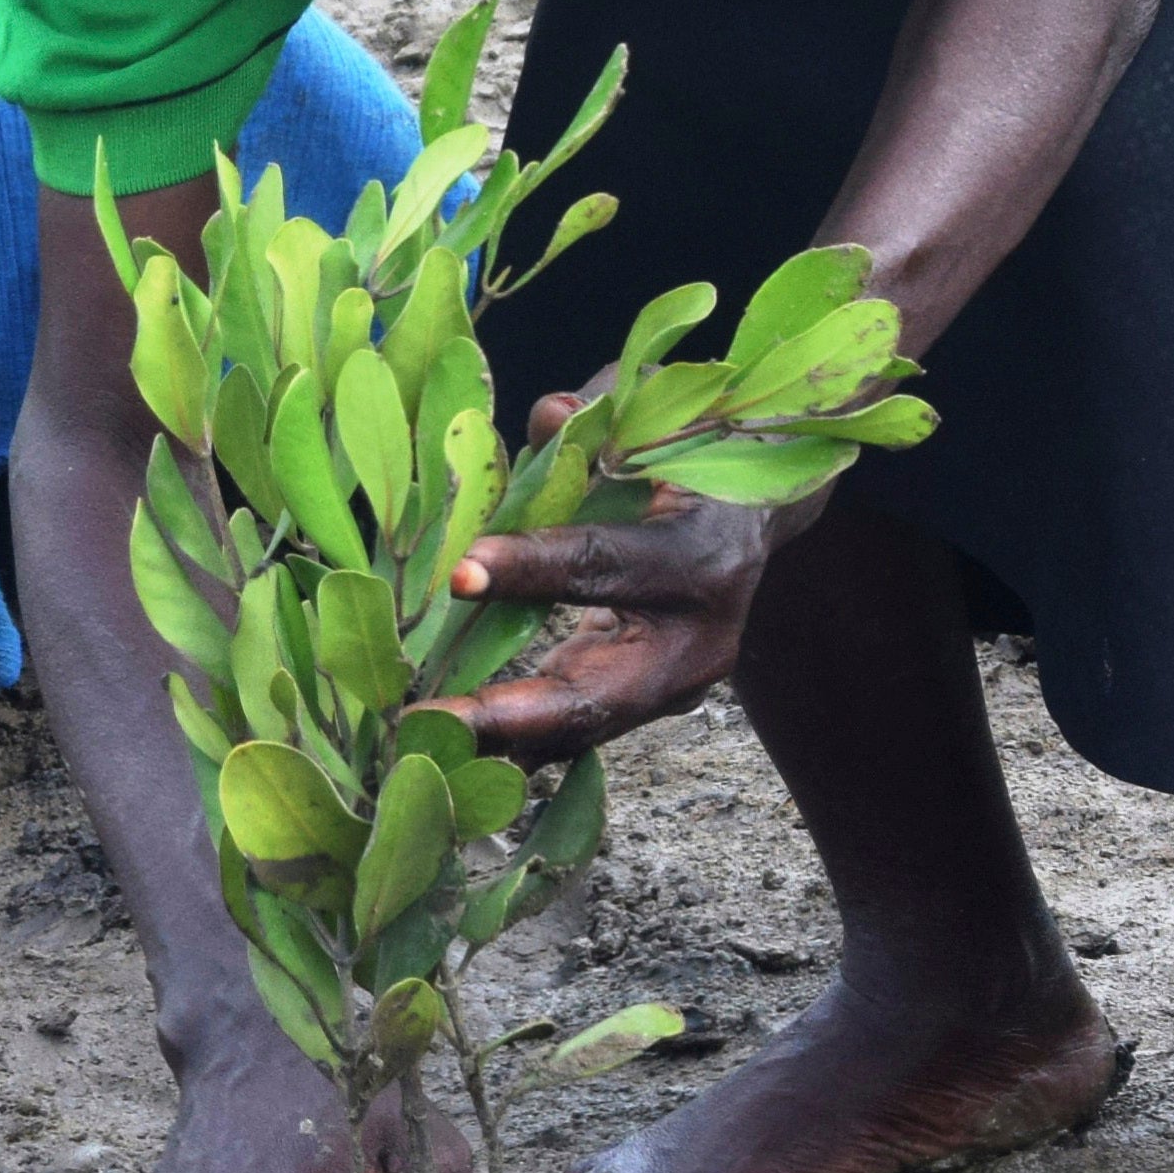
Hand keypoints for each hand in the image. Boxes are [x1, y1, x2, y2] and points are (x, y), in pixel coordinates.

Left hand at [427, 390, 799, 763]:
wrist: (751, 516)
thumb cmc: (690, 454)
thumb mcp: (654, 422)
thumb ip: (597, 419)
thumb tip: (549, 417)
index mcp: (700, 557)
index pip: (603, 564)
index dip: (532, 569)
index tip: (462, 574)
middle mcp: (698, 639)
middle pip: (599, 691)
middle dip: (510, 713)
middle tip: (431, 719)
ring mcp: (677, 685)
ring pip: (583, 727)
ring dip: (500, 742)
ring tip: (422, 746)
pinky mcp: (648, 703)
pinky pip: (578, 728)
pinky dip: (517, 742)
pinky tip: (453, 755)